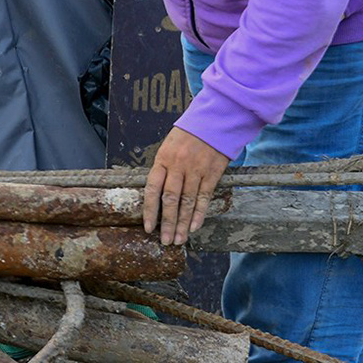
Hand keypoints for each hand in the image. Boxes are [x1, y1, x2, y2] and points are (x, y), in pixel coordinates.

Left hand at [143, 127, 229, 246]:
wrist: (213, 121)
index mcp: (162, 159)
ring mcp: (196, 170)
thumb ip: (163, 170)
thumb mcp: (168, 147)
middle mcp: (178, 166)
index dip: (150, 211)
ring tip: (180, 239)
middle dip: (168, 223)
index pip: (153, 189)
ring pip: (188, 202)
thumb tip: (157, 195)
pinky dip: (199, 213)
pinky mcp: (212, 173)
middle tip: (166, 241)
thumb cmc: (187, 135)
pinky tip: (195, 226)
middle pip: (171, 200)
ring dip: (184, 223)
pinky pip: (205, 197)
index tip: (148, 228)